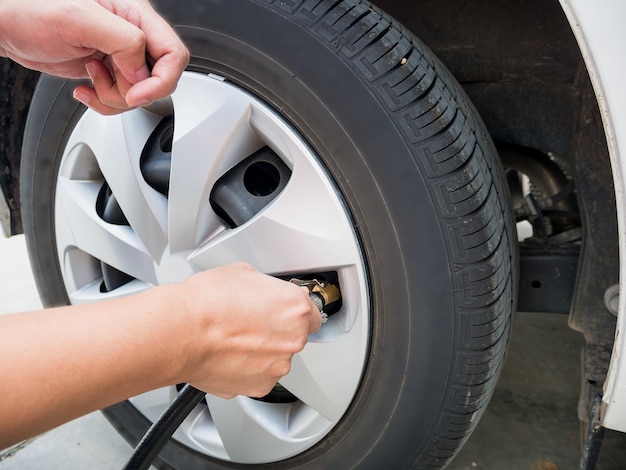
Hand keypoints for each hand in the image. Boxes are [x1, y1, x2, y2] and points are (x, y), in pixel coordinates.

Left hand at [0, 0, 188, 113]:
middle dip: (133, 90)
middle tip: (106, 80)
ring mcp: (121, 54)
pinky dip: (104, 101)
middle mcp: (132, 34)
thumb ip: (123, 41)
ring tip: (90, 76)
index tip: (137, 94)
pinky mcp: (108, 69)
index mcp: (134, 13)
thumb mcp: (80, 19)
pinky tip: (86, 86)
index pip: (172, 53)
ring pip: (139, 93)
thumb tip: (143, 70)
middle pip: (158, 77)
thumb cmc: (31, 9)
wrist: (7, 25)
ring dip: (114, 96)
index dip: (161, 80)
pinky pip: (121, 98)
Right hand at [173, 263, 321, 398]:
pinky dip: (246, 368)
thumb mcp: (244, 274)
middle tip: (248, 321)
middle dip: (275, 330)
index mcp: (295, 309)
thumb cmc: (206, 302)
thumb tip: (265, 293)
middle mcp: (292, 340)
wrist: (180, 331)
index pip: (312, 313)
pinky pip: (258, 376)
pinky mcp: (257, 386)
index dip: (294, 312)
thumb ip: (267, 289)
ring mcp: (276, 367)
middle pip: (293, 336)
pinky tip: (227, 354)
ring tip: (233, 338)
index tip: (284, 312)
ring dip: (261, 351)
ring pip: (275, 358)